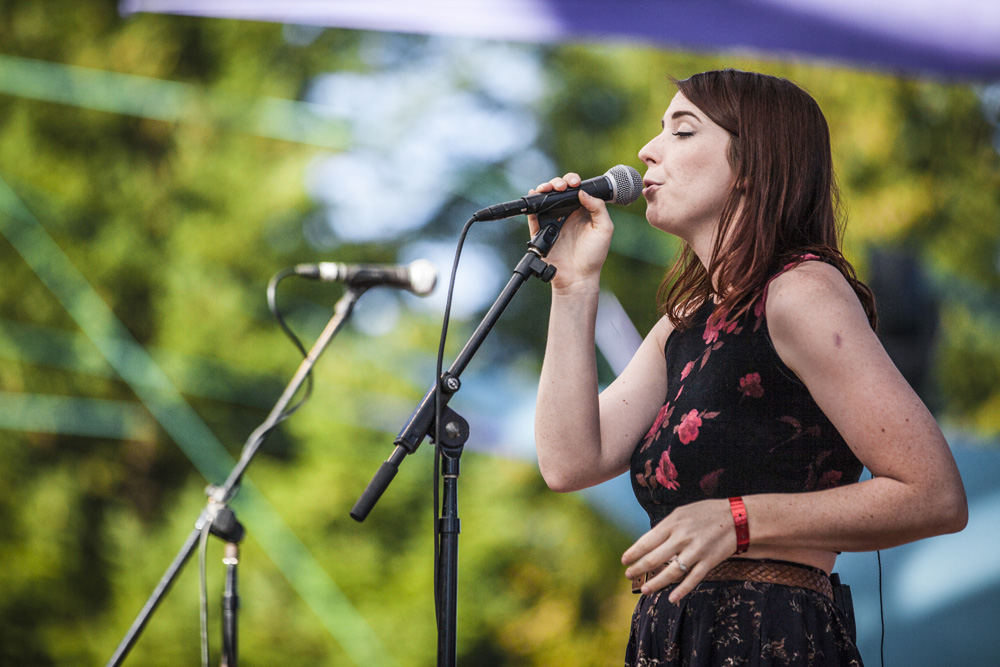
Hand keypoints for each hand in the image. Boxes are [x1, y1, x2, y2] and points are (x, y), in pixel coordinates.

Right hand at [527, 173, 613, 292]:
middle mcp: (567, 214)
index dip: (573, 181)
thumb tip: (583, 192)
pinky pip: (533, 216)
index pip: (576, 190)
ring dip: (545, 189)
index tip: (575, 183)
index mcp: (583, 211)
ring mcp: (553, 222)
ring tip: (548, 188)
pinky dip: (532, 205)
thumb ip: (598, 208)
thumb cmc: (594, 256)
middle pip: (559, 191)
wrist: (578, 278)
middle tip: (562, 186)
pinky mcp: (541, 232)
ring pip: (545, 199)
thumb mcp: (604, 229)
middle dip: (558, 182)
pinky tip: (535, 195)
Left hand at [622, 498, 736, 602]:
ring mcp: (696, 551)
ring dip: (656, 583)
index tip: (624, 560)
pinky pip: (693, 579)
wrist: (737, 517)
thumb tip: (649, 541)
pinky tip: (671, 598)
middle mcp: (682, 537)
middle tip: (628, 575)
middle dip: (639, 568)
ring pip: (672, 572)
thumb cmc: (706, 513)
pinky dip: (682, 590)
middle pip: (655, 558)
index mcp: (673, 523)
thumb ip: (666, 527)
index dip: (634, 552)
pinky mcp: (709, 561)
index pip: (647, 541)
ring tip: (645, 590)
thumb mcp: (682, 512)